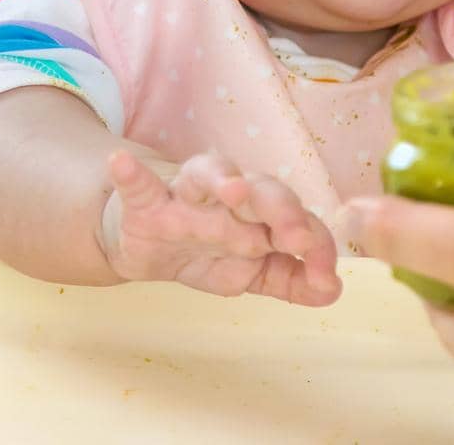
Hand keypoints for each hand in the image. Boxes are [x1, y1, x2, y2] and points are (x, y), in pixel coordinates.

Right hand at [100, 150, 340, 305]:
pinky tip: (121, 163)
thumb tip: (332, 290)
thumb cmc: (209, 249)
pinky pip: (138, 183)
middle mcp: (229, 196)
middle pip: (261, 191)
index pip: (295, 220)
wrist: (148, 242)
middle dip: (282, 210)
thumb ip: (291, 280)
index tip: (325, 275)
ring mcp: (187, 195)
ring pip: (209, 175)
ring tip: (234, 189)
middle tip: (297, 234)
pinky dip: (129, 173)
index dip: (314, 244)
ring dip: (223, 179)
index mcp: (261, 213)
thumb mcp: (250, 272)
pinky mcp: (144, 201)